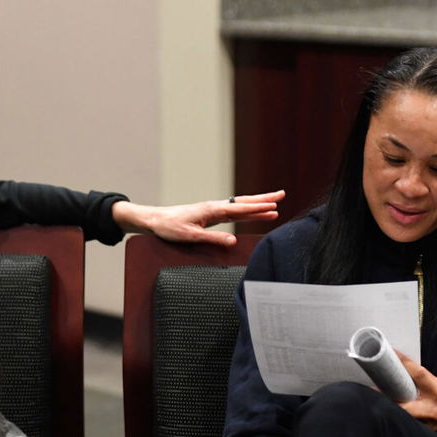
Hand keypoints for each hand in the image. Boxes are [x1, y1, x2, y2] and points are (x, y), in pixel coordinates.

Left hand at [111, 190, 283, 245]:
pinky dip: (246, 212)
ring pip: (240, 206)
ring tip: (274, 207)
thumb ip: (213, 238)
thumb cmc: (170, 227)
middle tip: (282, 195)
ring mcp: (213, 210)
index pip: (241, 208)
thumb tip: (233, 240)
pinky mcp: (210, 215)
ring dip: (257, 206)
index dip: (259, 207)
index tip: (275, 205)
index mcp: (212, 210)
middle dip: (264, 200)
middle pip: (244, 202)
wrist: (155, 220)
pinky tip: (251, 213)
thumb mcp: (191, 236)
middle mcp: (215, 207)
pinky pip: (233, 212)